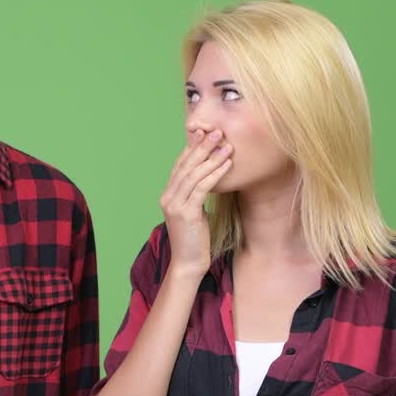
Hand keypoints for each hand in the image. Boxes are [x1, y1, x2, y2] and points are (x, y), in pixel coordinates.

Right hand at [159, 127, 231, 277]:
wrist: (188, 264)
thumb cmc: (195, 240)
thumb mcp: (194, 213)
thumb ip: (195, 197)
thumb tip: (208, 181)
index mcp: (168, 195)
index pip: (180, 165)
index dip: (192, 148)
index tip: (205, 133)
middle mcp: (167, 197)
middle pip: (185, 165)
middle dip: (202, 146)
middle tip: (217, 131)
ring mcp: (175, 205)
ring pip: (194, 174)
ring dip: (212, 157)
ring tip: (226, 144)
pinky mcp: (186, 213)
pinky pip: (202, 188)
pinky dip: (215, 173)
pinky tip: (227, 165)